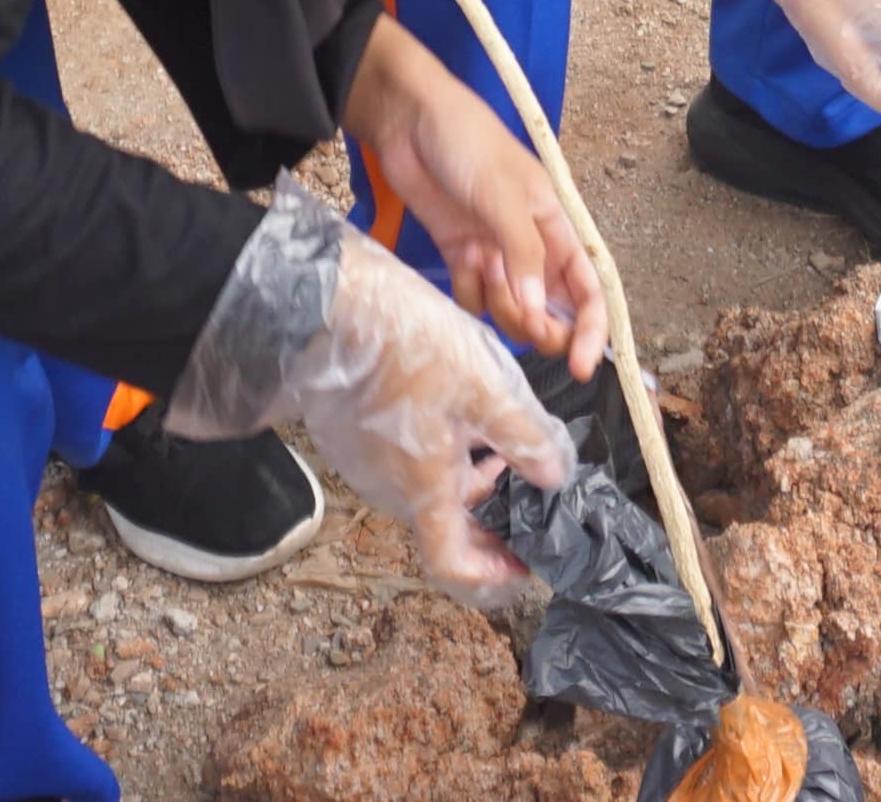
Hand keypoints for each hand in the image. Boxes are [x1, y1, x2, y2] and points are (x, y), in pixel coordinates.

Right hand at [174, 186, 573, 613]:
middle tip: (520, 473)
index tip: (523, 562)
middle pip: (445, 522)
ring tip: (491, 428)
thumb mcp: (484, 387)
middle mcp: (388, 489)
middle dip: (488, 506)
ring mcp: (363, 462)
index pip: (453, 566)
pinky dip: (434, 448)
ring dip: (463, 472)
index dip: (492, 576)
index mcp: (423, 490)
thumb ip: (525, 437)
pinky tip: (452, 404)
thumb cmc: (405, 344)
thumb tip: (554, 475)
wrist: (327, 304)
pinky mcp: (349, 435)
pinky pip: (400, 459)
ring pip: (423, 486)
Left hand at [341, 21, 601, 373]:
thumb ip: (523, 254)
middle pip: (551, 309)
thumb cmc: (468, 143)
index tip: (581, 367)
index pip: (588, 288)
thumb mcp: (504, 194)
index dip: (592, 330)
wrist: (409, 120)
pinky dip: (468, 292)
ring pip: (511, 309)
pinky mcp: (460, 253)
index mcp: (556, 225)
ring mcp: (494, 251)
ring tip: (482, 267)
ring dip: (500, 305)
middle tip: (520, 315)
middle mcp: (531, 245)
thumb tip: (537, 311)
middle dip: (540, 324)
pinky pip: (473, 297)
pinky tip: (460, 260)